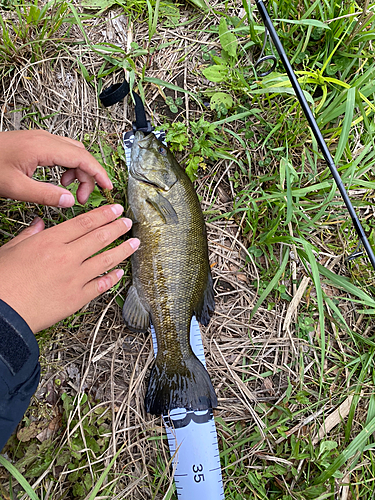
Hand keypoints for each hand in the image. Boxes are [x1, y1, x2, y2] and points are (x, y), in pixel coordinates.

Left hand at [0, 130, 112, 206]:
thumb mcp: (15, 187)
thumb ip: (46, 195)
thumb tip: (69, 201)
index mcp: (42, 147)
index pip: (82, 157)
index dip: (98, 173)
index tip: (107, 187)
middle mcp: (44, 139)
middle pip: (80, 154)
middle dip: (88, 176)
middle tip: (83, 198)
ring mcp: (40, 139)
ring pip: (72, 152)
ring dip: (78, 172)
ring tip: (70, 191)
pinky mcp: (36, 143)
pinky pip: (61, 152)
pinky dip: (67, 167)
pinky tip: (60, 180)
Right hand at [0, 204, 138, 332]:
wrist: (3, 313)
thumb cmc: (3, 282)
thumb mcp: (10, 249)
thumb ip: (29, 235)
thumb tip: (39, 224)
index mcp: (50, 242)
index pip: (84, 222)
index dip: (103, 214)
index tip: (115, 209)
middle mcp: (66, 258)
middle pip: (99, 238)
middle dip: (117, 227)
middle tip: (127, 222)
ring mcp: (75, 278)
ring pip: (106, 260)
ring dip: (124, 250)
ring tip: (134, 243)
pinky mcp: (77, 298)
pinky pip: (101, 286)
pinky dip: (112, 278)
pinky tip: (120, 272)